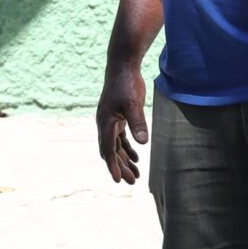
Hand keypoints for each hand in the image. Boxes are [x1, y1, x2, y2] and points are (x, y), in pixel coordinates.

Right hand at [97, 61, 148, 183]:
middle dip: (120, 167)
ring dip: (124, 161)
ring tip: (135, 175)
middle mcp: (104, 124)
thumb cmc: (127, 84)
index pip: (108, 149)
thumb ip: (138, 122)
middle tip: (132, 182)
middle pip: (111, 151)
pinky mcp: (117, 118)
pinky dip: (126, 149)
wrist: (123, 66)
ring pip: (115, 147)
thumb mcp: (134, 104)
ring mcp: (110, 121)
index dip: (113, 166)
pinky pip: (120, 139)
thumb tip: (143, 142)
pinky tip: (136, 158)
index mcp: (105, 123)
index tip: (118, 180)